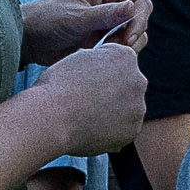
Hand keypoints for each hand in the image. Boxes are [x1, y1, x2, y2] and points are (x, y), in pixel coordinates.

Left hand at [21, 0, 150, 63]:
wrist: (31, 39)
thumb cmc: (47, 19)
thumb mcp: (76, 18)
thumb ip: (104, 14)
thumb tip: (132, 8)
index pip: (140, 0)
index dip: (138, 20)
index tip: (127, 39)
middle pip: (142, 18)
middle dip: (132, 35)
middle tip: (114, 48)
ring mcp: (113, 19)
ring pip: (137, 35)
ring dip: (126, 46)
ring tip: (103, 51)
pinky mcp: (108, 36)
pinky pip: (126, 46)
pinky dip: (119, 53)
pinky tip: (101, 55)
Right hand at [31, 39, 146, 153]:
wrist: (51, 118)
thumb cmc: (57, 87)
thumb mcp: (78, 58)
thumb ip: (98, 61)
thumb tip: (101, 68)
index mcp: (125, 57)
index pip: (118, 62)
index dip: (98, 71)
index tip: (85, 79)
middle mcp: (138, 81)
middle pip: (126, 86)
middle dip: (111, 92)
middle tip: (85, 100)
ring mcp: (137, 108)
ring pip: (126, 110)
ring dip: (112, 112)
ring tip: (85, 116)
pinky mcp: (131, 132)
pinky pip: (122, 131)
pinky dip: (109, 132)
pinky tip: (90, 129)